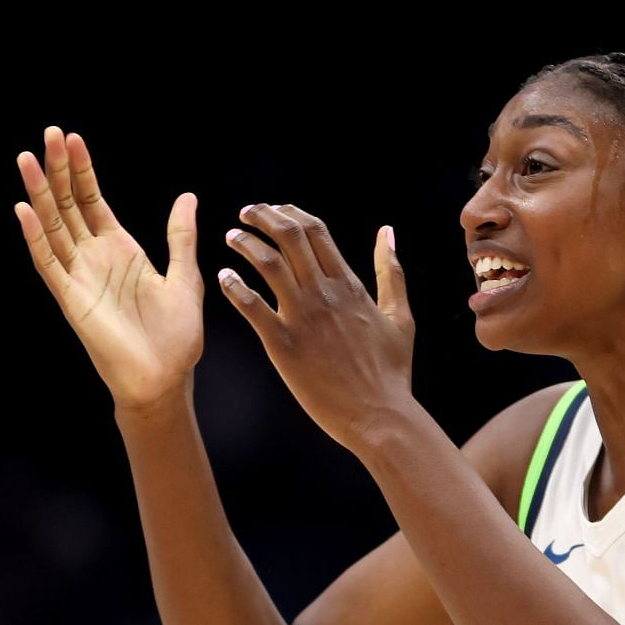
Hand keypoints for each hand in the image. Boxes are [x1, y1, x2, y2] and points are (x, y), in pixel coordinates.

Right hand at [13, 126, 203, 410]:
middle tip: (48, 133)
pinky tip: (26, 209)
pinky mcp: (72, 299)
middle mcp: (95, 258)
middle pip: (69, 205)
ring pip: (53, 227)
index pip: (94, 201)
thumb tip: (186, 196)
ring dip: (40, 194)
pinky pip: (49, 263)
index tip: (73, 138)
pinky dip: (36, 237)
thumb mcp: (184, 277)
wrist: (167, 379)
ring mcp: (80, 277)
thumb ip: (180, 236)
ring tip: (26, 159)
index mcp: (121, 250)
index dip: (83, 171)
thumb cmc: (176, 336)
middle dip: (59, 170)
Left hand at [217, 205, 415, 451]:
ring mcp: (303, 319)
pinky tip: (224, 277)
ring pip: (268, 263)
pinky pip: (252, 307)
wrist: (380, 415)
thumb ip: (391, 272)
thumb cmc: (392, 372)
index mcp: (350, 286)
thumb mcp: (400, 316)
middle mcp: (325, 294)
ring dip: (245, 243)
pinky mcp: (284, 346)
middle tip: (247, 213)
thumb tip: (388, 233)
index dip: (291, 212)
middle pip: (289, 236)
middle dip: (264, 216)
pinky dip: (234, 287)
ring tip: (231, 237)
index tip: (276, 209)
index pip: (316, 231)